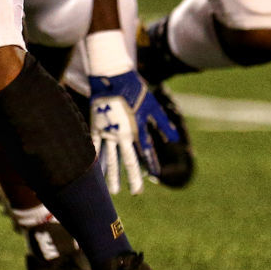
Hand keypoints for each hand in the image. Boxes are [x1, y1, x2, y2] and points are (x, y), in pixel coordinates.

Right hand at [88, 70, 181, 195]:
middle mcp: (122, 133)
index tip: (155, 176)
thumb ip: (162, 123)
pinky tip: (96, 171)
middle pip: (128, 160)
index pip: (146, 152)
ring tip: (113, 190)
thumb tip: (175, 139)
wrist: (111, 76)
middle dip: (132, 178)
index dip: (151, 165)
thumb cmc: (134, 89)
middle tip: (135, 193)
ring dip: (112, 175)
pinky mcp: (96, 126)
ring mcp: (107, 131)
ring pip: (110, 158)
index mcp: (137, 128)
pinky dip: (96, 159)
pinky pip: (95, 146)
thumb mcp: (152, 105)